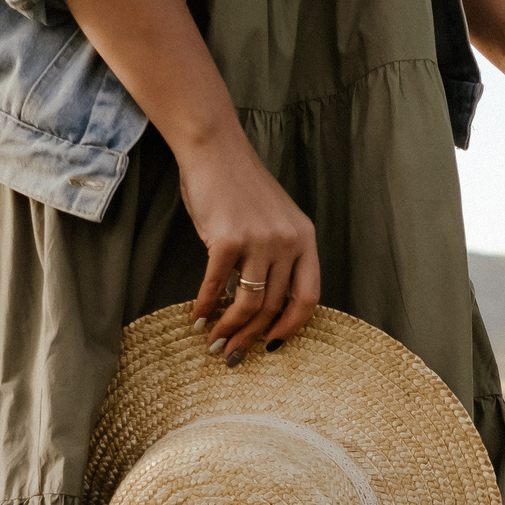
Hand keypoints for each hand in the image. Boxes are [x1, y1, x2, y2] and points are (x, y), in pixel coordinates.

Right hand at [178, 135, 321, 361]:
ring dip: (228, 328)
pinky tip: (196, 316)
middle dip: (251, 337)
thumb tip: (262, 306)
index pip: (308, 297)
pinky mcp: (227, 239)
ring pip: (248, 303)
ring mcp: (259, 240)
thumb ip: (277, 256)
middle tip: (233, 353)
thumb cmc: (239, 187)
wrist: (215, 151)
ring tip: (214, 341)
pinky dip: (204, 306)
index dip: (291, 326)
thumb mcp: (274, 220)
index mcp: (305, 238)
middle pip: (273, 306)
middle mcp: (288, 242)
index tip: (273, 344)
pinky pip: (216, 285)